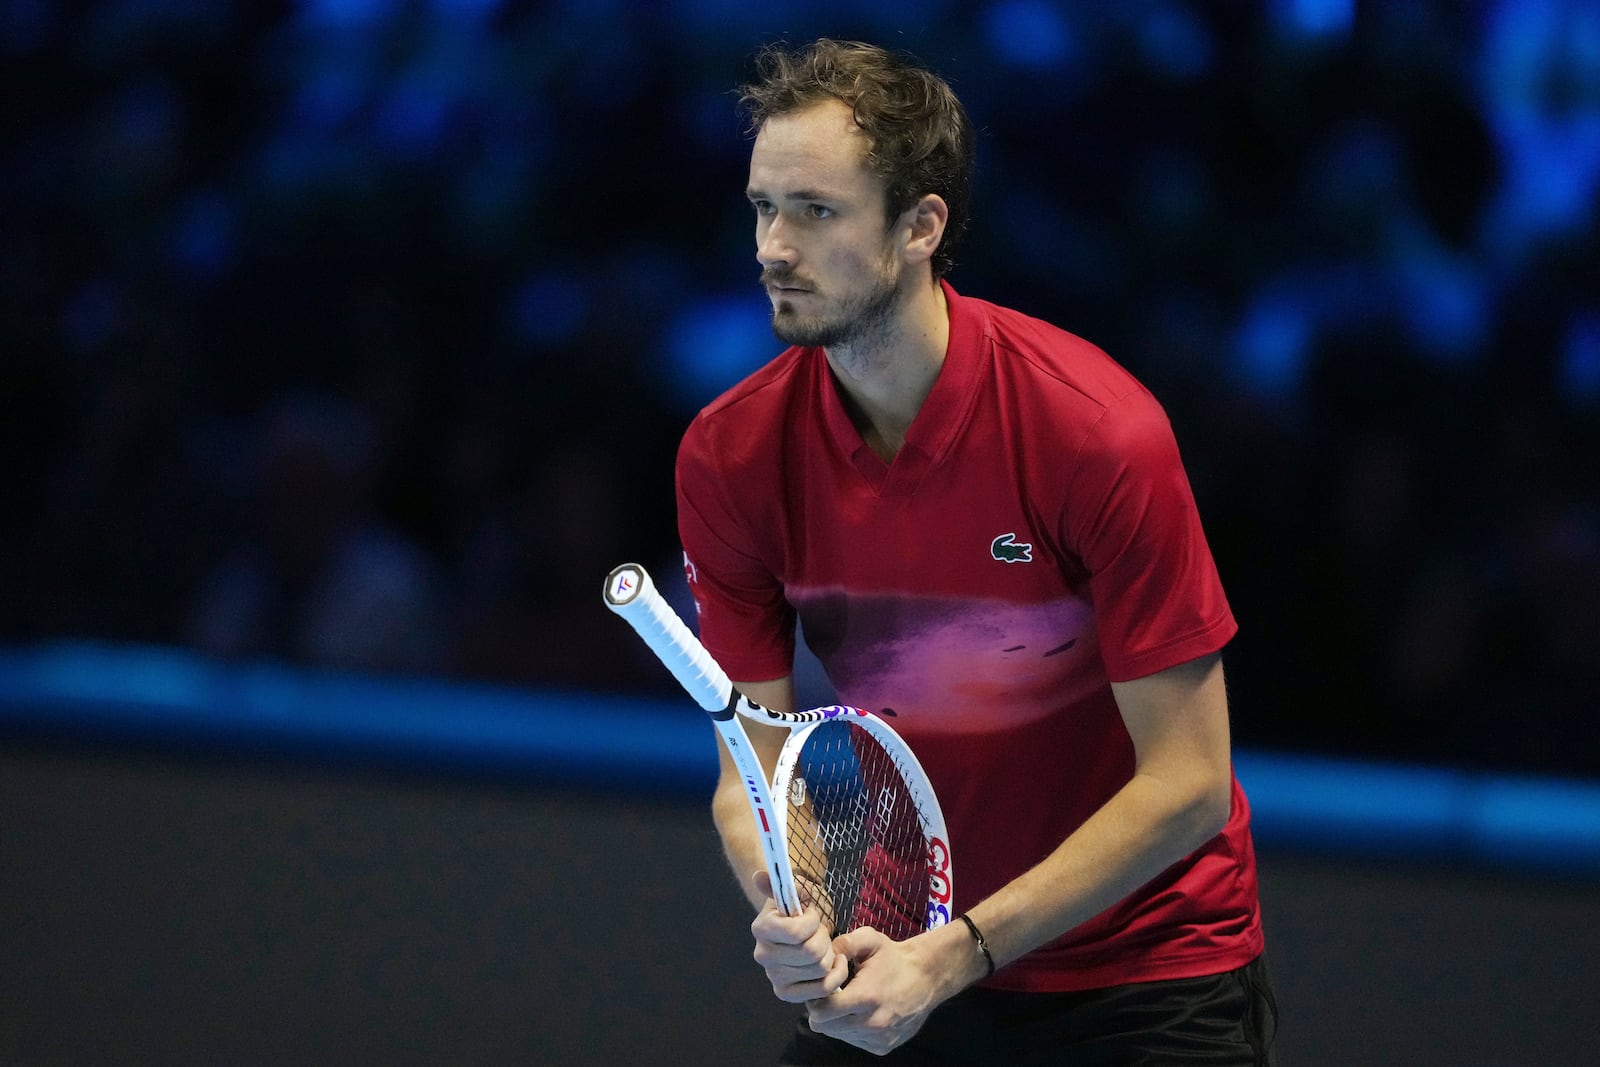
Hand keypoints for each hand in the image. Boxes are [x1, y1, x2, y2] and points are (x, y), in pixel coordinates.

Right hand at [750, 871, 850, 1002]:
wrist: (807, 925)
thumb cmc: (804, 906)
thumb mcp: (799, 890)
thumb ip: (782, 882)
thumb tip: (759, 876)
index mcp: (761, 928)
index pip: (796, 933)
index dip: (812, 922)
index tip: (812, 915)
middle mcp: (762, 955)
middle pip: (811, 953)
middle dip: (824, 938)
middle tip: (821, 931)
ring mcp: (773, 977)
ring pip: (819, 970)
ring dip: (830, 955)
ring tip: (824, 945)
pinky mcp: (787, 993)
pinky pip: (821, 990)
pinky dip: (835, 975)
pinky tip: (835, 963)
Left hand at [803, 927, 943, 1054]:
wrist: (927, 977)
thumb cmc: (894, 958)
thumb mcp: (870, 939)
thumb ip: (843, 944)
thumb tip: (823, 957)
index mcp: (866, 997)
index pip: (822, 1011)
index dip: (816, 997)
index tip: (825, 985)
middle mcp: (872, 1023)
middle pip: (824, 1026)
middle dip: (822, 1009)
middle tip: (833, 992)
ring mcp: (878, 1039)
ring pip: (837, 1034)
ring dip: (836, 1019)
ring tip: (849, 1000)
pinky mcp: (883, 1047)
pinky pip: (853, 1041)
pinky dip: (850, 1028)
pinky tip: (861, 1011)